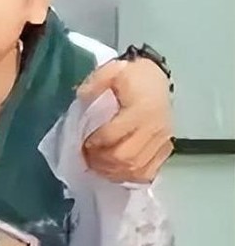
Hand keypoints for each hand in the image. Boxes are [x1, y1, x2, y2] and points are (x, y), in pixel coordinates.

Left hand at [78, 58, 172, 181]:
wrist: (156, 77)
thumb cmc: (132, 75)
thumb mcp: (112, 70)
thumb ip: (94, 83)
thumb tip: (80, 99)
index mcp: (142, 110)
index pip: (113, 135)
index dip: (94, 142)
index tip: (82, 142)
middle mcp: (155, 128)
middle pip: (125, 157)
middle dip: (101, 161)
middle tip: (86, 156)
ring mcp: (163, 141)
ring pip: (137, 169)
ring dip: (113, 171)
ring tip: (97, 164)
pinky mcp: (166, 148)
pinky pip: (149, 172)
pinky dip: (129, 176)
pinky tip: (115, 171)